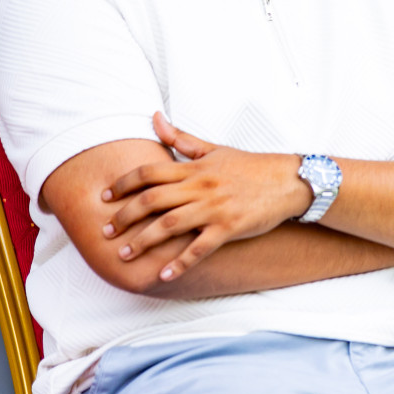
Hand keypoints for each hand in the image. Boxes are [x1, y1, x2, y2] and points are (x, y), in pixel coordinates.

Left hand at [101, 113, 312, 280]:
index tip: (104, 196)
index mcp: (195, 168)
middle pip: (152, 200)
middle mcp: (200, 187)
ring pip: (169, 225)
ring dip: (143, 241)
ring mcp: (214, 208)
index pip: (149, 172)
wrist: (289, 181)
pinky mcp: (229, 227)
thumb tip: (154, 118)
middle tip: (106, 231)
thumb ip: (181, 139)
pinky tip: (164, 274)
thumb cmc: (251, 167)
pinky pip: (200, 248)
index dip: (122, 184)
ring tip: (125, 254)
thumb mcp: (214, 149)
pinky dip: (180, 262)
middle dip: (125, 216)